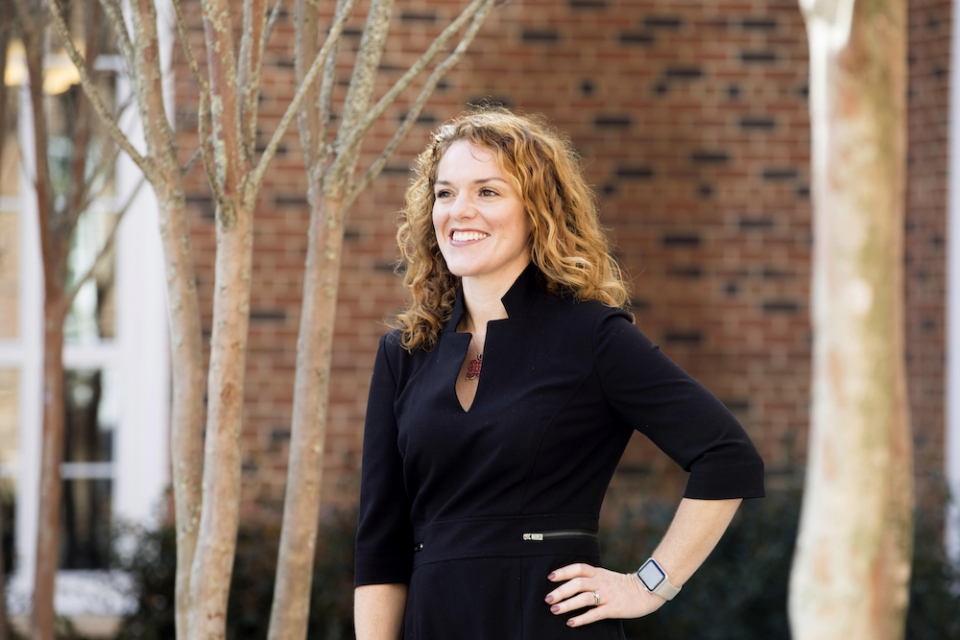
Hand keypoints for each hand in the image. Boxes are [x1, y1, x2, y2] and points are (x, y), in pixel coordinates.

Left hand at [544, 563, 666, 627]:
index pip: (578, 568)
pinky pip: (595, 614)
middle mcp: (601, 582)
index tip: (550, 577)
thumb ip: (591, 578)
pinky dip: (581, 618)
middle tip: (547, 598)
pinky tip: (571, 622)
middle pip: (578, 583)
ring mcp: (608, 595)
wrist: (647, 591)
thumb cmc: (623, 585)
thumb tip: (570, 583)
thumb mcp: (606, 576)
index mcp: (599, 572)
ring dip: (567, 604)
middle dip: (561, 590)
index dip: (563, 571)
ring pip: (584, 598)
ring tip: (554, 610)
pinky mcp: (613, 608)